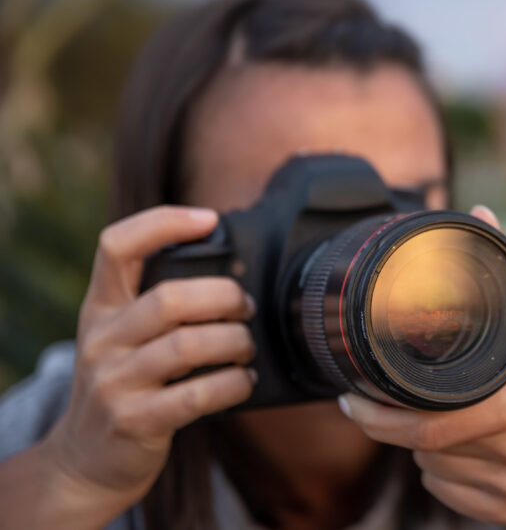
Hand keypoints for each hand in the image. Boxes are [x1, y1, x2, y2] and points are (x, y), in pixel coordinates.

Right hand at [41, 206, 256, 515]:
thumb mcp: (123, 337)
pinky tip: (243, 381)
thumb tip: (234, 273)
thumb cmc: (124, 384)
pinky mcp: (134, 421)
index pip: (116, 246)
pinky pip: (197, 395)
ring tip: (247, 347)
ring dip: (235, 342)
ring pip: (187, 346)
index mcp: (101, 308)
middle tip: (245, 307)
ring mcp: (114, 382)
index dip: (164, 223)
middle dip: (224, 297)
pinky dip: (233, 384)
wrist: (84, 460)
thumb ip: (158, 304)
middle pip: (170, 298)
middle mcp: (102, 339)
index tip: (210, 220)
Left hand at [339, 205, 505, 524]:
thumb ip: (495, 263)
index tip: (352, 396)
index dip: (380, 415)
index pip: (426, 424)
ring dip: (419, 448)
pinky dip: (439, 475)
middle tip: (380, 401)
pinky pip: (448, 496)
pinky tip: (458, 448)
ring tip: (439, 416)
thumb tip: (476, 212)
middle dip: (394, 425)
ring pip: (431, 473)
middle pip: (423, 448)